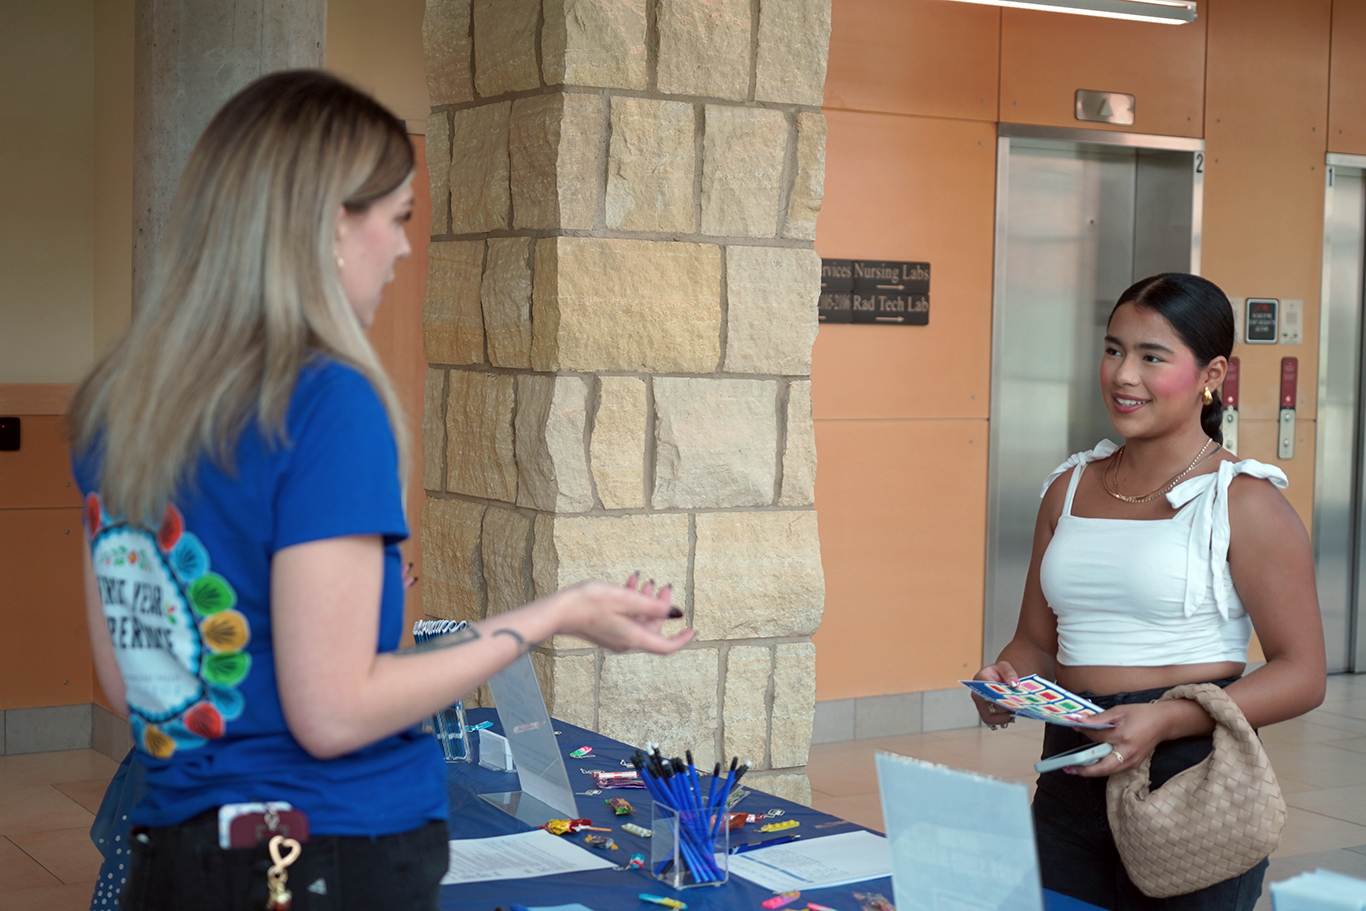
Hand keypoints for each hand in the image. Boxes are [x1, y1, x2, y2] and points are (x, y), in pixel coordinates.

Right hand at [550, 574, 694, 654]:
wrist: (557, 611)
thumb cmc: (589, 603)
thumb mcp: (625, 599)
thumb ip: (652, 606)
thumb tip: (676, 613)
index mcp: (633, 637)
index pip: (665, 646)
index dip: (682, 639)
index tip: (693, 629)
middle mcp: (626, 641)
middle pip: (652, 628)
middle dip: (661, 607)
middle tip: (664, 586)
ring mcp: (615, 637)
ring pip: (639, 620)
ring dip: (645, 601)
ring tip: (646, 581)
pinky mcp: (605, 630)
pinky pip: (626, 618)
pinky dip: (631, 603)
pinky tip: (629, 584)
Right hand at [972, 661, 1020, 728]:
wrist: (998, 678)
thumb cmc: (999, 672)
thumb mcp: (1004, 666)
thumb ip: (1009, 672)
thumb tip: (1015, 684)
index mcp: (980, 679)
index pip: (986, 690)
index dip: (998, 696)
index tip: (1010, 698)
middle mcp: (977, 694)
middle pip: (988, 706)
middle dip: (1004, 708)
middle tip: (1017, 706)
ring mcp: (980, 705)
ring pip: (989, 717)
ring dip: (1003, 717)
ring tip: (1014, 712)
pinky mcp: (985, 713)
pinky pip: (992, 721)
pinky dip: (1003, 721)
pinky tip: (1012, 716)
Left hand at [1069, 702, 1182, 777]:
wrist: (1163, 723)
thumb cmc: (1142, 714)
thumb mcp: (1119, 711)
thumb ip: (1099, 718)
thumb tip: (1081, 721)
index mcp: (1124, 737)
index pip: (1097, 739)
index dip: (1084, 733)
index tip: (1075, 728)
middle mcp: (1128, 752)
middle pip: (1103, 767)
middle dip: (1085, 770)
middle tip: (1069, 768)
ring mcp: (1132, 761)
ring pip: (1108, 771)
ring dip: (1092, 772)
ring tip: (1076, 768)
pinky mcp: (1134, 764)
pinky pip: (1115, 769)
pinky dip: (1103, 768)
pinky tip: (1092, 764)